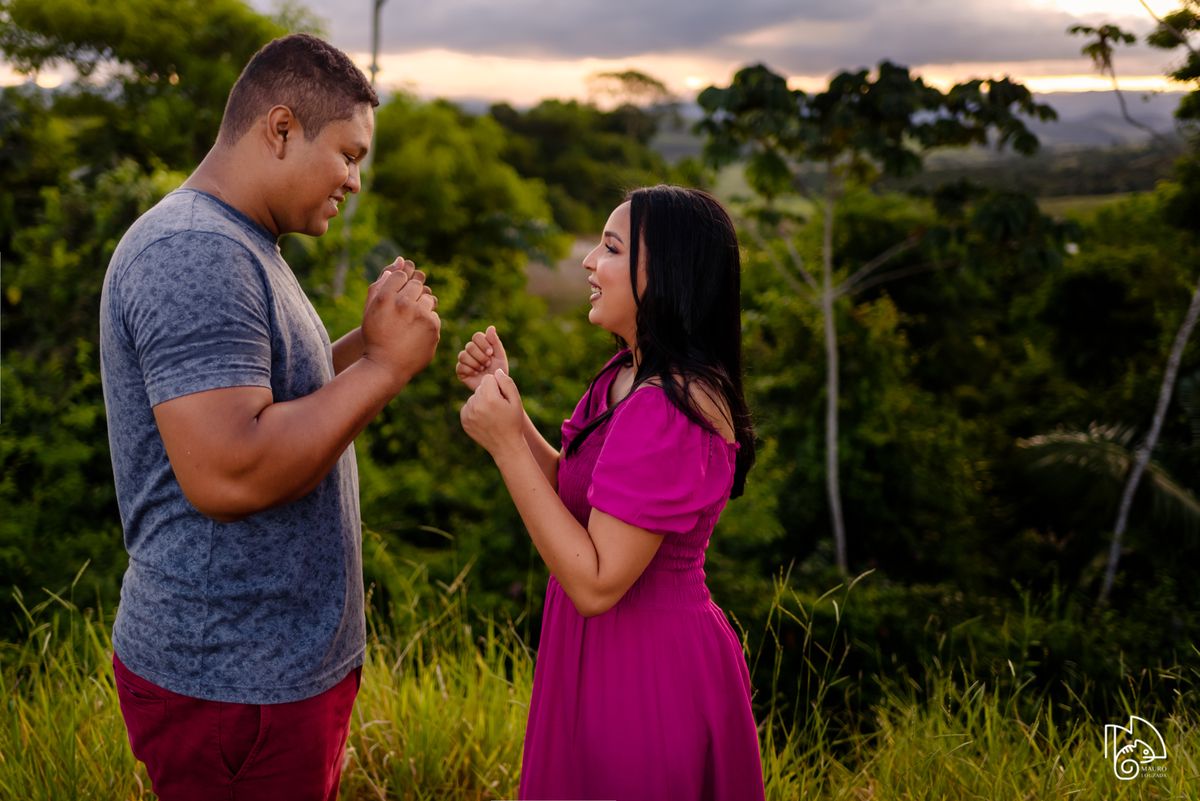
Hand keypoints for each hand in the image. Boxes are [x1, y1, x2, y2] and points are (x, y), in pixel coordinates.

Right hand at [361, 259, 440, 387]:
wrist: (385, 366)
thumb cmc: (375, 336)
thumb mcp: (371, 309)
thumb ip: (382, 283)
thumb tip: (399, 260)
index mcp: (385, 297)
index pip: (400, 275)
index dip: (400, 284)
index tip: (398, 296)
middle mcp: (403, 303)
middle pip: (416, 284)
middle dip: (412, 294)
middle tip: (405, 312)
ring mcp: (420, 315)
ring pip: (428, 298)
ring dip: (421, 307)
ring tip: (410, 323)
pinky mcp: (433, 327)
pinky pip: (434, 315)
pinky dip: (428, 322)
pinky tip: (416, 333)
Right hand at [455, 325, 508, 391]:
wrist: (495, 386)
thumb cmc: (498, 370)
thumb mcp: (500, 355)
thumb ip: (495, 341)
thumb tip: (491, 327)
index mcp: (481, 345)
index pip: (477, 336)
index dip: (483, 344)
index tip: (491, 353)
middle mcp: (471, 351)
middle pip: (469, 346)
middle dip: (481, 356)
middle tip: (488, 363)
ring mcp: (464, 361)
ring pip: (463, 355)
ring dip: (475, 363)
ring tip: (482, 369)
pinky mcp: (460, 371)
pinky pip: (460, 366)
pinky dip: (470, 370)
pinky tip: (476, 374)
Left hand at [460, 369, 525, 456]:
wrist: (506, 446)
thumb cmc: (514, 422)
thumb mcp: (516, 401)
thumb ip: (507, 383)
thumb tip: (496, 372)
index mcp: (489, 398)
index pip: (488, 378)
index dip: (497, 385)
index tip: (503, 397)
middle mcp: (476, 405)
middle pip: (480, 387)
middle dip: (489, 393)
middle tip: (498, 407)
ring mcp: (468, 414)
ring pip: (473, 397)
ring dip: (481, 401)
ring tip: (492, 414)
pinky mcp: (464, 421)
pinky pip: (467, 407)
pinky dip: (474, 410)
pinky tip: (484, 418)